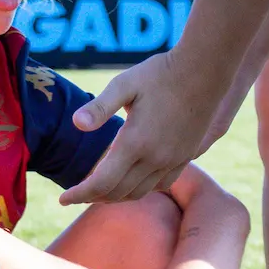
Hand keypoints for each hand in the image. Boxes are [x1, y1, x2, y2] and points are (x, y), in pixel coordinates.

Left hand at [59, 51, 229, 204]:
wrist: (205, 70)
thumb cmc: (160, 73)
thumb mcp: (124, 84)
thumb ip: (99, 107)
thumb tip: (76, 124)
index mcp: (135, 143)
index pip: (102, 183)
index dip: (80, 195)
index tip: (63, 199)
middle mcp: (155, 158)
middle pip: (118, 193)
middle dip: (93, 198)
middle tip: (76, 195)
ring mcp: (173, 160)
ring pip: (139, 193)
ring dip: (116, 197)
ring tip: (99, 193)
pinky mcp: (185, 156)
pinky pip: (161, 185)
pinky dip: (141, 190)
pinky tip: (131, 183)